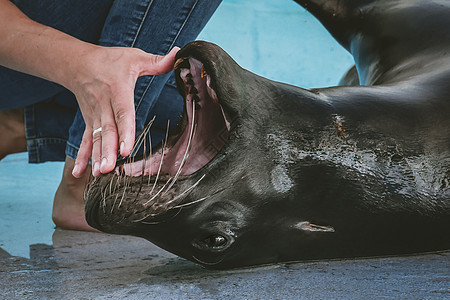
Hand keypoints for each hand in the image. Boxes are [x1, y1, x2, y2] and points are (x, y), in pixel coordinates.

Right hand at [70, 46, 178, 177]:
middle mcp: (104, 106)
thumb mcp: (133, 57)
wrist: (76, 63)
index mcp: (118, 91)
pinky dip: (83, 158)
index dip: (125, 131)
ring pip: (97, 139)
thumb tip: (179, 54)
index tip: (126, 149)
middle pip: (108, 131)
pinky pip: (85, 141)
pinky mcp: (89, 122)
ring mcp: (94, 116)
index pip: (122, 114)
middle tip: (110, 168)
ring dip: (98, 157)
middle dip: (109, 151)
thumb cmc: (109, 60)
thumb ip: (156, 61)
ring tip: (100, 174)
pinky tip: (81, 174)